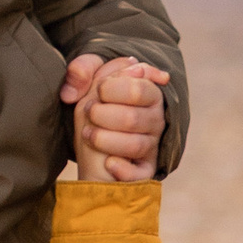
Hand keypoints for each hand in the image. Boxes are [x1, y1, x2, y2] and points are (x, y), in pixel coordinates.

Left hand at [73, 58, 169, 184]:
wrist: (88, 159)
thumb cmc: (93, 118)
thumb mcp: (85, 87)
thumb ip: (86, 70)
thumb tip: (99, 83)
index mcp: (149, 94)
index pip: (138, 88)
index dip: (110, 89)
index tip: (99, 92)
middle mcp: (156, 120)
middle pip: (132, 117)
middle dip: (101, 116)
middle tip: (90, 114)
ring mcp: (153, 146)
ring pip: (135, 145)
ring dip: (103, 140)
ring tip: (89, 136)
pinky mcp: (146, 171)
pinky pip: (139, 173)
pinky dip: (121, 169)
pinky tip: (109, 163)